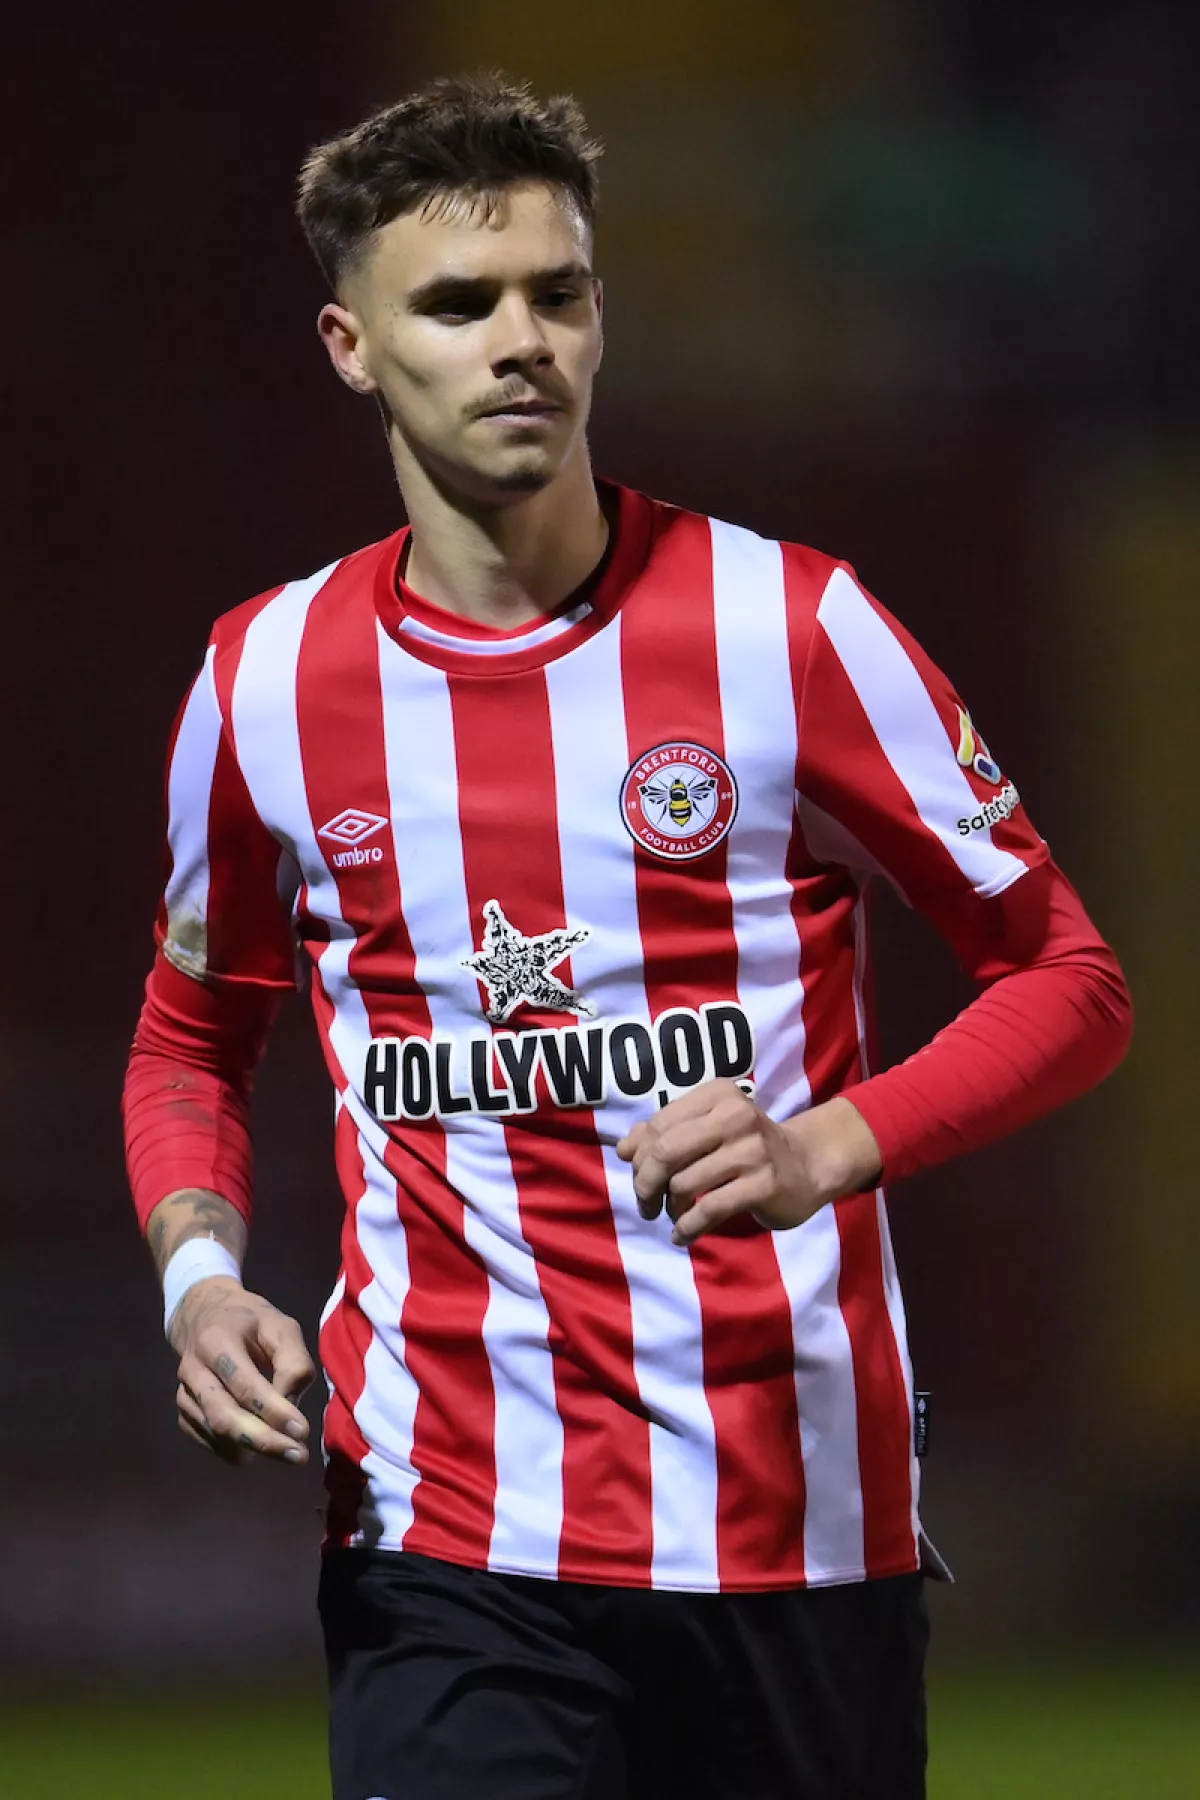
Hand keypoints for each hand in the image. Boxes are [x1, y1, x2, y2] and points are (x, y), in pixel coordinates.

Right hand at [169, 1277, 315, 1466]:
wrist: (205, 1316)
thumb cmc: (251, 1323)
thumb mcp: (280, 1326)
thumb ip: (293, 1360)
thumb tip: (291, 1404)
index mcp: (216, 1341)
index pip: (244, 1384)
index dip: (274, 1411)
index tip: (303, 1431)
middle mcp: (192, 1370)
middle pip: (223, 1416)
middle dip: (263, 1441)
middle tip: (298, 1456)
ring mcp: (183, 1394)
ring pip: (215, 1433)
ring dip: (252, 1449)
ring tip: (286, 1450)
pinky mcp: (183, 1413)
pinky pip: (207, 1442)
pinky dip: (234, 1451)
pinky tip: (258, 1446)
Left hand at [616, 1082, 882, 1245]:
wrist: (807, 1166)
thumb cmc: (747, 1147)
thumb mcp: (708, 1130)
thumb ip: (664, 1134)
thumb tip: (623, 1149)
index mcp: (717, 1094)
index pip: (659, 1125)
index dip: (641, 1157)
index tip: (641, 1178)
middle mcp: (735, 1115)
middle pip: (666, 1151)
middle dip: (646, 1183)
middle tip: (647, 1204)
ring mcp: (752, 1150)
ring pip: (684, 1183)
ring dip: (669, 1207)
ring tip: (673, 1216)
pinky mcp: (763, 1184)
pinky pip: (708, 1209)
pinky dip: (687, 1227)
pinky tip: (683, 1235)